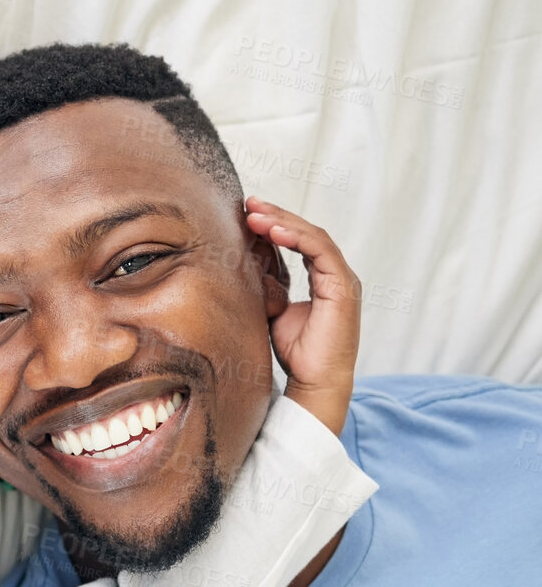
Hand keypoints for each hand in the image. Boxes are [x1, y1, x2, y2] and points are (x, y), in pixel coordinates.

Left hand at [245, 197, 361, 434]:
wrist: (314, 382)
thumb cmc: (296, 352)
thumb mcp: (272, 310)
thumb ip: (266, 286)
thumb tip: (244, 266)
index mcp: (321, 278)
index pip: (299, 241)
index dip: (274, 225)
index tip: (246, 214)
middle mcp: (334, 274)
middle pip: (306, 233)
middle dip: (276, 216)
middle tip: (248, 204)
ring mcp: (341, 279)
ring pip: (314, 237)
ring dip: (283, 222)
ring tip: (255, 213)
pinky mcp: (343, 287)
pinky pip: (321, 252)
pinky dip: (298, 238)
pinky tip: (274, 230)